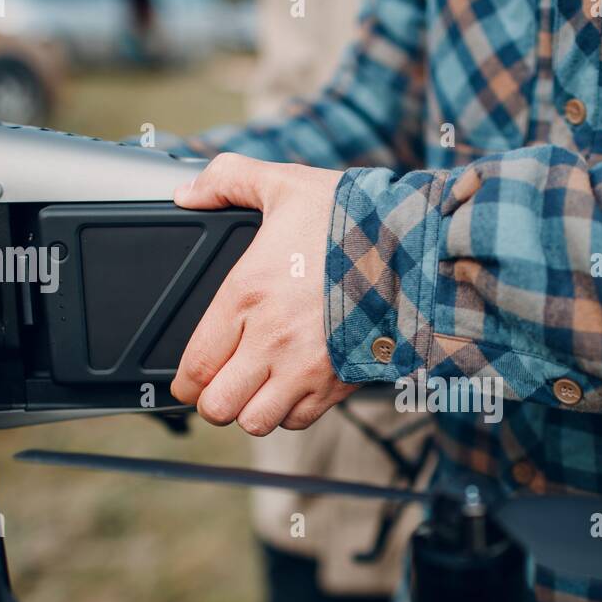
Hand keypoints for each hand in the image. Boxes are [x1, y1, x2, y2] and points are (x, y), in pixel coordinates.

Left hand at [170, 154, 354, 434]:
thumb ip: (227, 179)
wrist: (417, 246)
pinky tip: (292, 387)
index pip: (195, 364)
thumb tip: (187, 192)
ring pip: (256, 422)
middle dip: (212, 400)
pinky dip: (291, 412)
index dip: (183, 381)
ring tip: (256, 390)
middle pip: (217, 406)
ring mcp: (307, 365)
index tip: (187, 380)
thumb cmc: (354, 217)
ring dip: (251, 410)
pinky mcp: (339, 380)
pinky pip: (300, 420)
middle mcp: (272, 339)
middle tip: (220, 385)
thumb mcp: (284, 182)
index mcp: (247, 293)